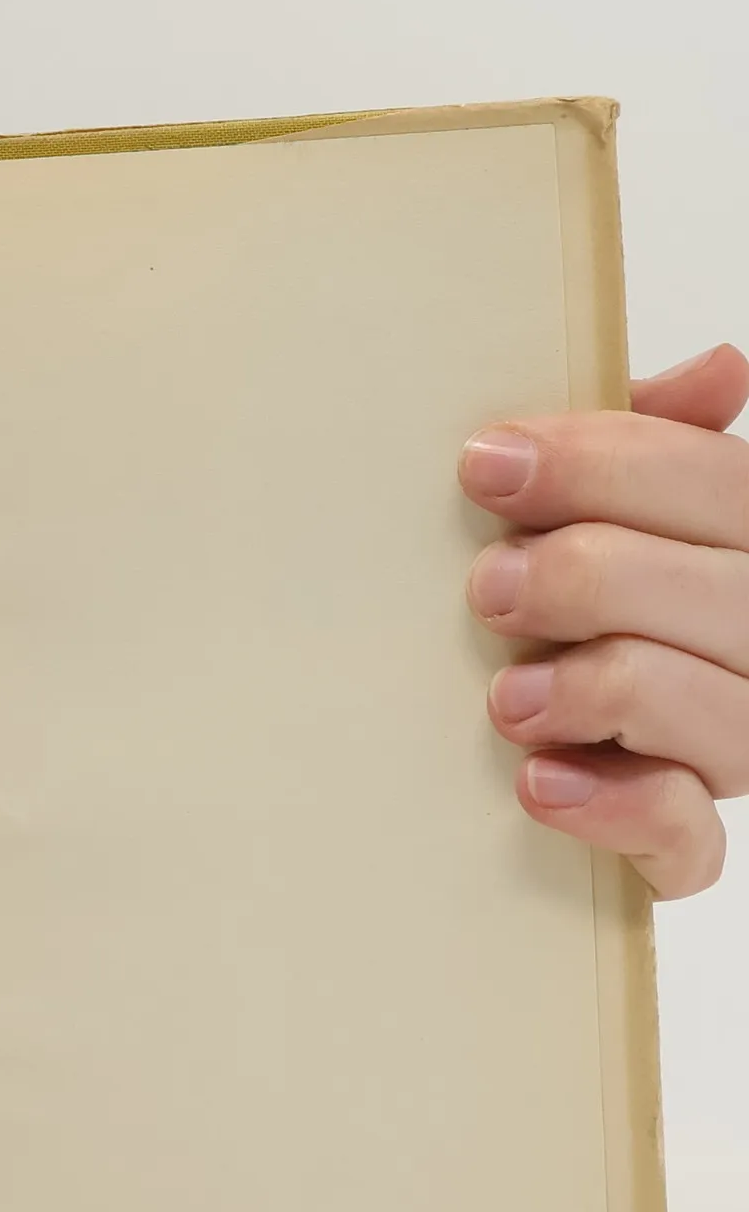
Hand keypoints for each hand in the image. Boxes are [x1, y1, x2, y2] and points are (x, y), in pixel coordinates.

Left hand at [461, 344, 748, 898]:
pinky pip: (689, 839)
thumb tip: (717, 371)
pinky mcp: (682, 840)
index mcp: (743, 547)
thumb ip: (647, 450)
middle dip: (592, 579)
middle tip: (490, 588)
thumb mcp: (597, 512)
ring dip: (599, 692)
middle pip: (723, 595)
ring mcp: (736, 744)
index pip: (720, 486)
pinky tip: (540, 784)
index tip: (487, 466)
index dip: (604, 467)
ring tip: (508, 696)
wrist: (519, 737)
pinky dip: (616, 810)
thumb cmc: (563, 603)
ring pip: (716, 712)